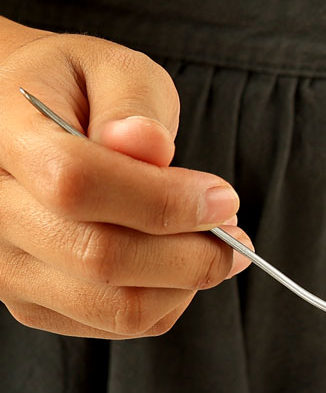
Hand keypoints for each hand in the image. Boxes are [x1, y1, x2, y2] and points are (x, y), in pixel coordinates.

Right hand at [0, 28, 252, 337]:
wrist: (18, 122)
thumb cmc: (73, 91)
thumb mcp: (109, 67)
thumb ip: (133, 101)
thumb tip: (147, 146)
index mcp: (3, 137)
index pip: (76, 184)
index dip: (165, 200)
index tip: (224, 198)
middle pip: (100, 258)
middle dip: (192, 252)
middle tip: (235, 232)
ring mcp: (4, 266)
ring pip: (114, 306)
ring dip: (186, 284)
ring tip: (214, 247)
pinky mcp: (30, 303)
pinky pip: (116, 325)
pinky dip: (166, 301)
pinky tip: (177, 263)